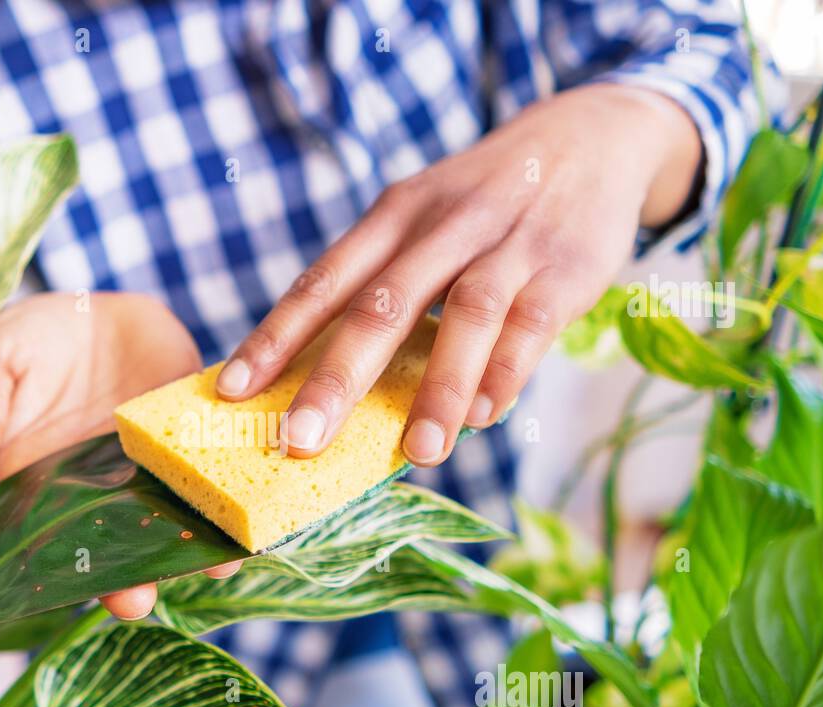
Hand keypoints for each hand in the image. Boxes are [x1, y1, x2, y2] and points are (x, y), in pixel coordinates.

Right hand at [0, 291, 241, 618]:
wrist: (85, 307)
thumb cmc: (27, 346)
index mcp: (56, 492)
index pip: (78, 550)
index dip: (102, 580)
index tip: (128, 599)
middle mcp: (114, 491)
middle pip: (142, 541)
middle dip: (167, 567)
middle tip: (201, 578)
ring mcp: (162, 463)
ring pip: (190, 507)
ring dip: (215, 530)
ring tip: (237, 551)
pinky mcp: (200, 428)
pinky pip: (226, 452)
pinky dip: (247, 468)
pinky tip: (273, 487)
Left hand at [215, 84, 702, 465]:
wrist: (591, 136)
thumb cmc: (484, 200)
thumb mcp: (423, 217)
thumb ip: (382, 284)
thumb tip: (321, 376)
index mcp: (393, 215)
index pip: (323, 281)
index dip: (274, 337)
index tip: (231, 392)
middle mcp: (442, 225)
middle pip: (381, 304)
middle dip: (335, 378)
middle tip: (298, 441)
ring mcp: (507, 244)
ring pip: (465, 316)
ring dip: (438, 390)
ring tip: (416, 454)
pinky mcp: (564, 267)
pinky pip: (532, 325)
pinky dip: (507, 371)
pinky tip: (484, 418)